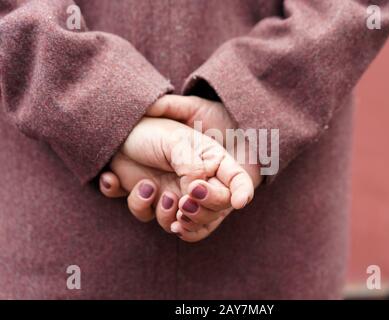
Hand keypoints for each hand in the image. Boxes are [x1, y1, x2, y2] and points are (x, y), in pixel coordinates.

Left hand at [101, 114, 255, 241]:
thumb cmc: (149, 132)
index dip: (242, 191)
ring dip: (169, 215)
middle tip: (183, 203)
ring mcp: (177, 194)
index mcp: (210, 160)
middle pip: (214, 209)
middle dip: (201, 211)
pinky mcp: (154, 203)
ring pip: (187, 222)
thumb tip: (196, 194)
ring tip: (155, 192)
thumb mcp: (174, 142)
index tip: (240, 203)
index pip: (236, 179)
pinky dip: (141, 206)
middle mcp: (198, 181)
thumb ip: (193, 168)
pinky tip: (136, 186)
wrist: (116, 137)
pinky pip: (153, 218)